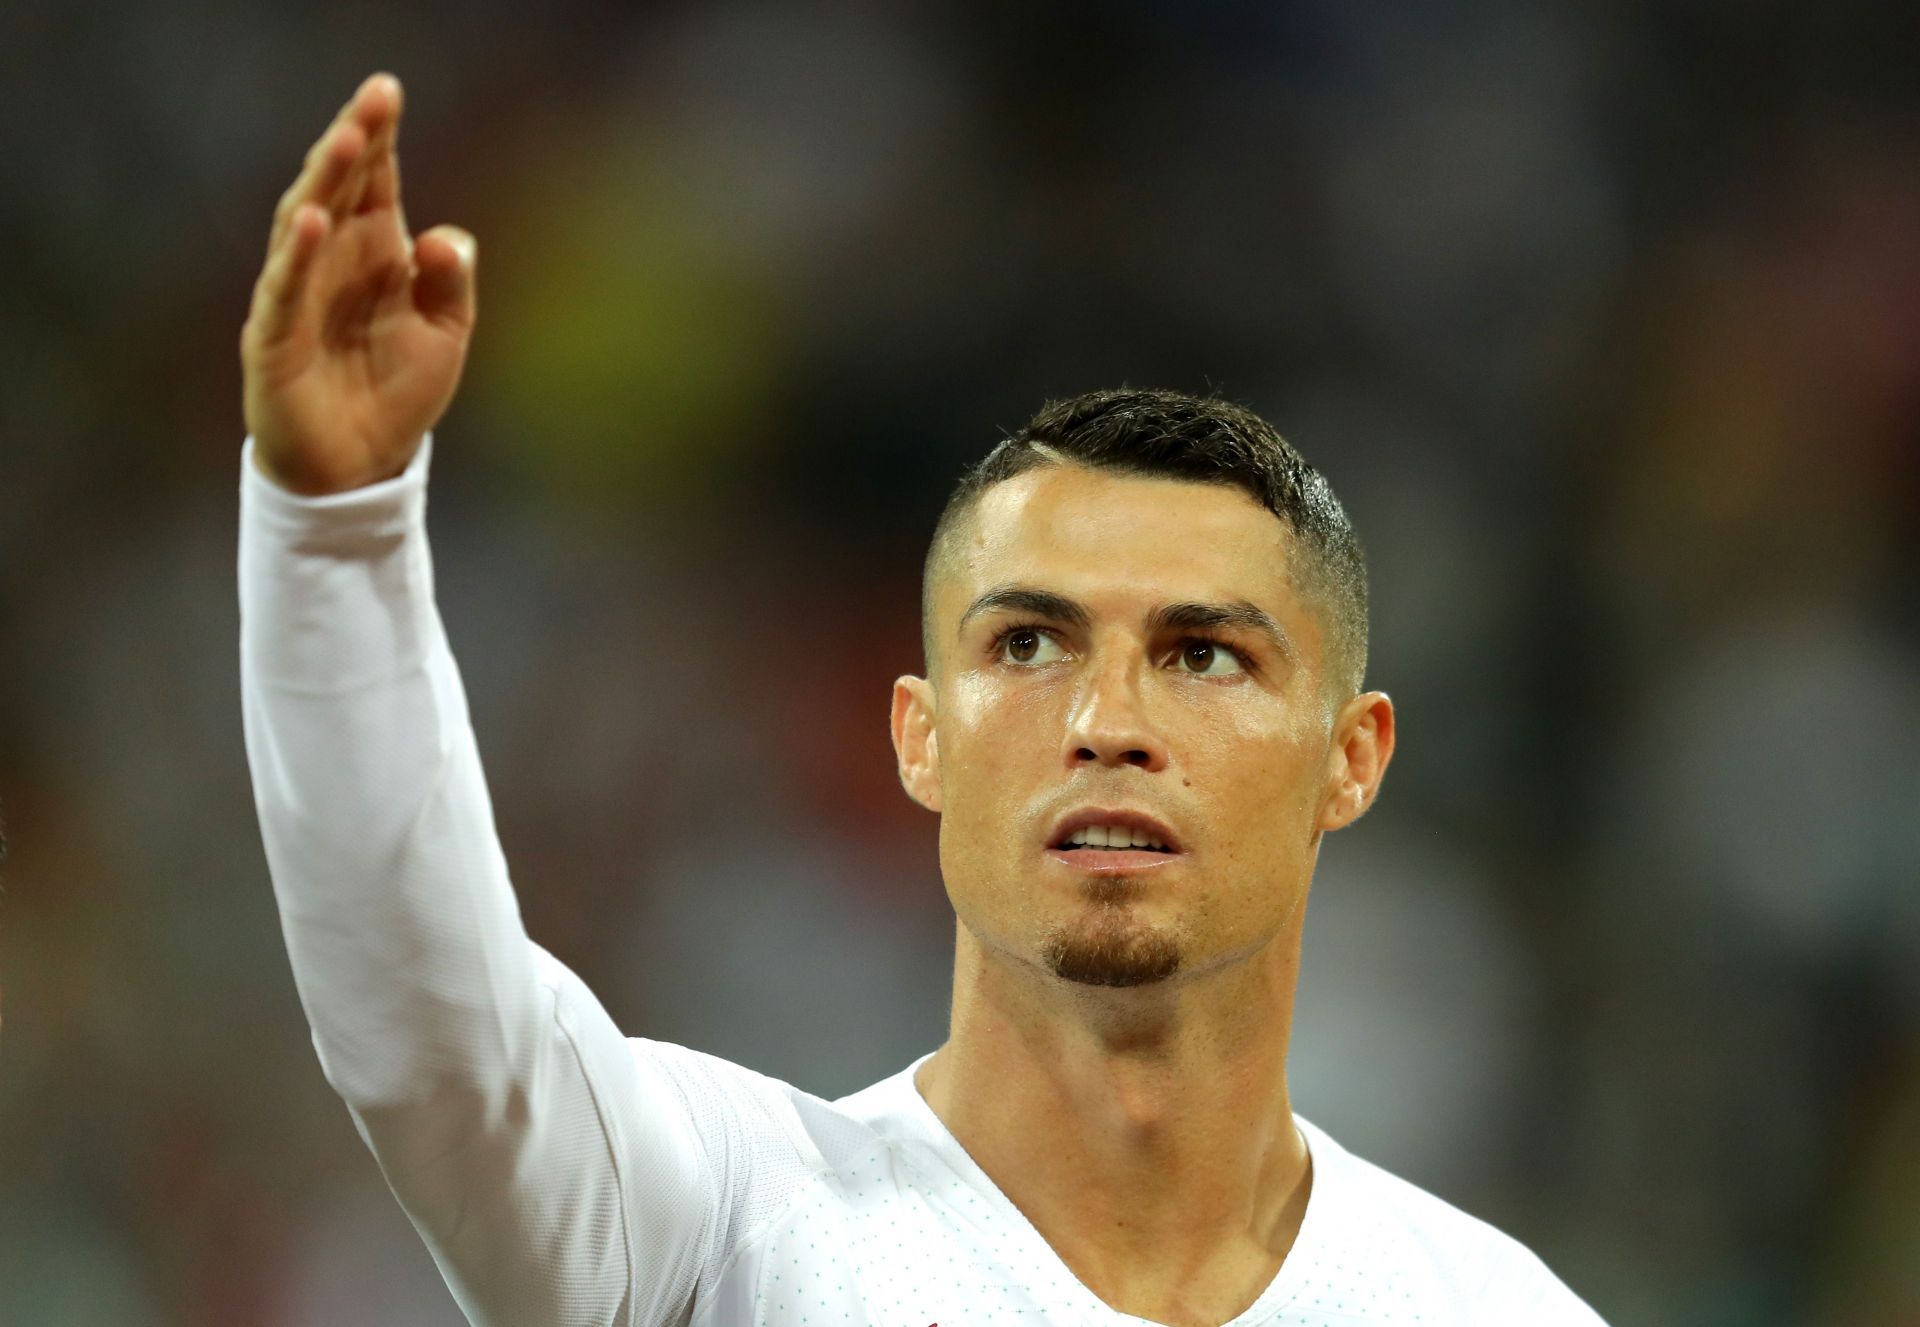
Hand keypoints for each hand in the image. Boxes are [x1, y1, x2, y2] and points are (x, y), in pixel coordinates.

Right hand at [240, 73, 476, 494]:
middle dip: (355, 142)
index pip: (373, 183)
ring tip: (348, 140)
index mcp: (373, 253)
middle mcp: (330, 262)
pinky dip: (295, 256)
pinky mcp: (275, 338)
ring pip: (304, 225)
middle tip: (375, 97)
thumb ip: (452, 284)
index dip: (379, 138)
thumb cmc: (396, 391)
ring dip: (325, 182)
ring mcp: (297, 295)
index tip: (388, 91)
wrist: (359, 465)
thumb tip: (445, 239)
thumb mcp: (445, 335)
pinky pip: (283, 290)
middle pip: (338, 189)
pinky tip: (311, 221)